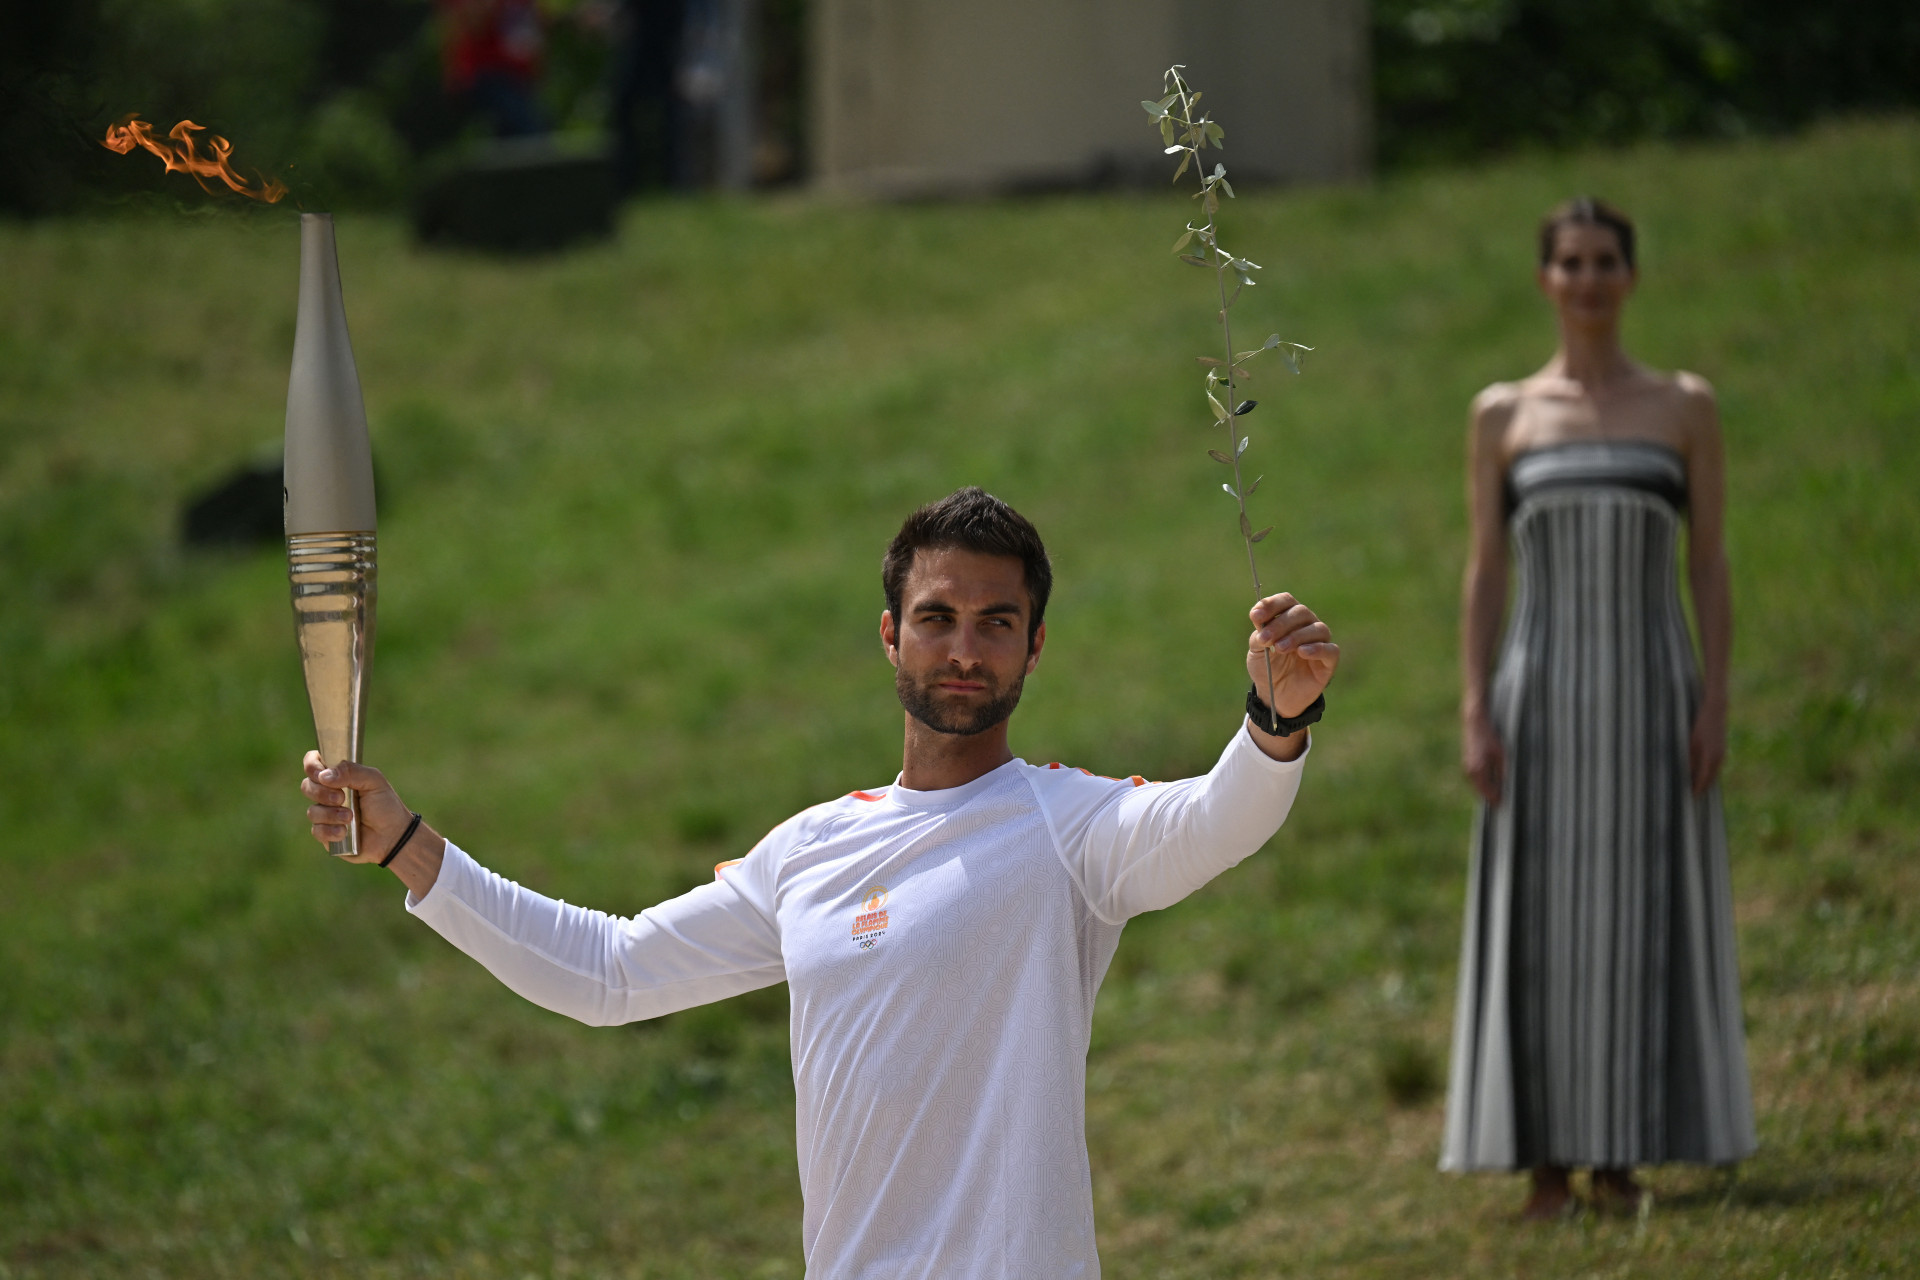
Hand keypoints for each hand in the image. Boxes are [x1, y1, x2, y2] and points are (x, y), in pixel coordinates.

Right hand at [300, 752, 415, 863]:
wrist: (393, 836)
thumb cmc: (385, 805)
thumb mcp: (374, 781)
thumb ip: (351, 771)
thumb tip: (323, 776)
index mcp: (339, 776)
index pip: (313, 763)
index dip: (311, 766)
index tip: (321, 775)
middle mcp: (328, 793)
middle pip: (307, 786)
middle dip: (322, 793)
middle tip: (341, 798)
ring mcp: (326, 814)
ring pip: (312, 811)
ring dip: (331, 814)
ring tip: (351, 818)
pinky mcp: (326, 834)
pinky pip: (317, 831)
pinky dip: (330, 831)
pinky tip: (344, 832)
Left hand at [1245, 592, 1339, 720]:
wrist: (1275, 696)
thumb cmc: (1267, 669)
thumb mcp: (1256, 652)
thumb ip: (1258, 636)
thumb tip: (1260, 620)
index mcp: (1288, 618)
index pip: (1285, 601)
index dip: (1271, 605)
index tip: (1255, 616)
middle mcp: (1307, 625)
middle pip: (1300, 612)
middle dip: (1280, 624)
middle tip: (1266, 639)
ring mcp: (1320, 641)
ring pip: (1317, 628)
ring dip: (1296, 636)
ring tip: (1279, 648)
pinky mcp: (1329, 660)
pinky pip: (1330, 650)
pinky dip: (1317, 648)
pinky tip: (1302, 652)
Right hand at [1461, 707, 1504, 804]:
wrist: (1475, 722)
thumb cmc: (1490, 736)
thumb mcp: (1501, 754)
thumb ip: (1502, 772)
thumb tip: (1504, 787)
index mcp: (1478, 771)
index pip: (1488, 794)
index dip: (1498, 799)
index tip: (1505, 802)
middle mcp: (1469, 772)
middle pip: (1482, 792)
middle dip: (1493, 795)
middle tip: (1505, 796)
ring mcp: (1466, 769)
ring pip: (1479, 786)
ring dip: (1488, 788)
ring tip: (1501, 785)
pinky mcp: (1467, 765)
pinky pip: (1476, 779)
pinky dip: (1484, 781)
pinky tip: (1494, 776)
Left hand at [1690, 696, 1726, 794]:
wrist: (1716, 709)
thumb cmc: (1700, 723)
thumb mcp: (1691, 740)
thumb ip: (1689, 757)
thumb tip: (1685, 772)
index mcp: (1710, 756)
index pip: (1703, 778)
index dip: (1697, 789)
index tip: (1690, 798)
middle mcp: (1718, 757)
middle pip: (1710, 779)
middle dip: (1702, 788)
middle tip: (1693, 798)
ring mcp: (1721, 753)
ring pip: (1714, 773)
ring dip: (1706, 782)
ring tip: (1697, 790)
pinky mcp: (1721, 749)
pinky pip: (1716, 766)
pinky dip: (1710, 773)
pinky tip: (1703, 775)